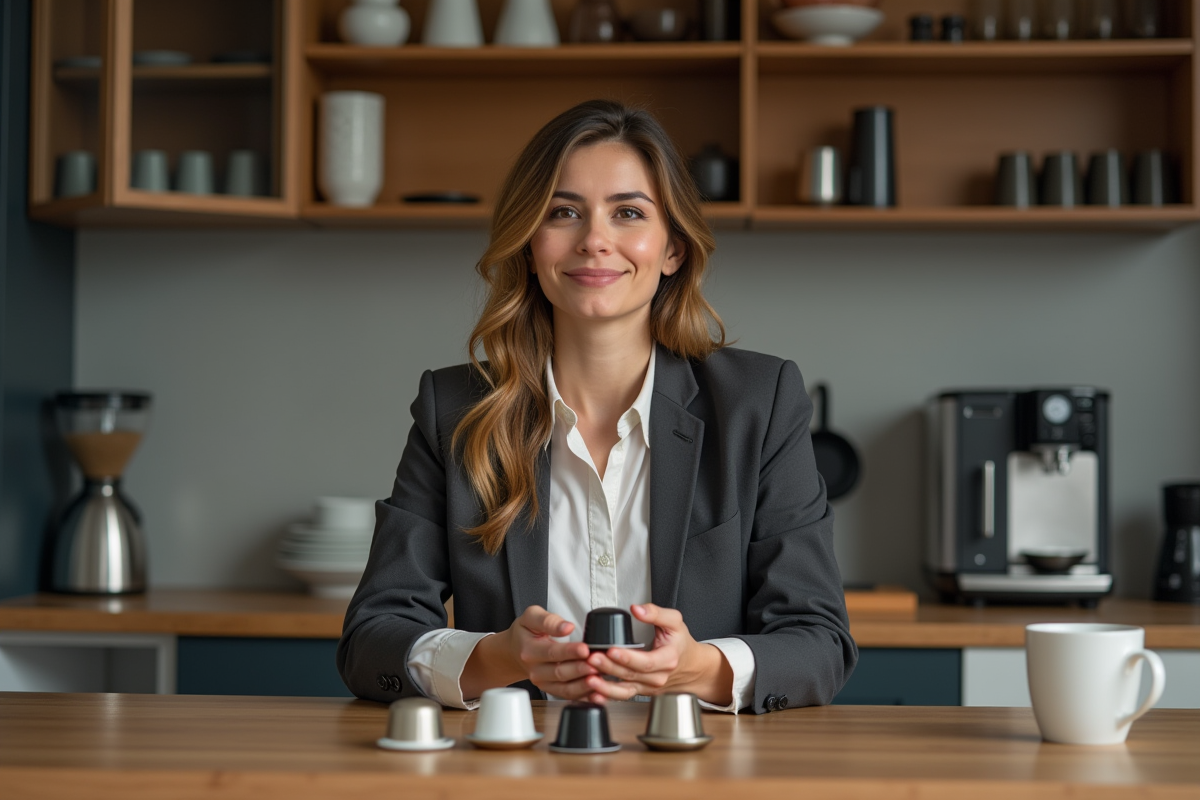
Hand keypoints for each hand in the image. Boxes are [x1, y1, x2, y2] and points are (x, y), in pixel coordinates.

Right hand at [462, 605, 598, 700]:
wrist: (513, 651)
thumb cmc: (524, 633)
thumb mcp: (530, 617)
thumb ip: (548, 620)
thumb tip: (566, 626)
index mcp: (530, 651)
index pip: (551, 652)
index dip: (569, 652)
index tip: (585, 649)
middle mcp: (535, 670)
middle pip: (560, 673)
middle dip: (581, 669)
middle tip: (597, 664)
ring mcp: (543, 683)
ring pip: (566, 689)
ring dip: (584, 685)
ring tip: (600, 678)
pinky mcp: (552, 690)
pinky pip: (569, 696)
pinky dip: (584, 696)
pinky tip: (598, 694)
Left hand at [581, 604, 732, 705]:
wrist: (691, 666)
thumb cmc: (681, 644)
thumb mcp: (675, 622)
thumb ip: (656, 613)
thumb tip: (637, 609)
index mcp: (667, 659)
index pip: (646, 662)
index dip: (627, 657)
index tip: (611, 650)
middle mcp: (658, 677)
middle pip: (630, 675)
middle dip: (608, 668)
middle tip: (591, 658)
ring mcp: (648, 687)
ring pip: (624, 690)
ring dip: (605, 686)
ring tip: (589, 678)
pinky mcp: (640, 691)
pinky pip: (622, 696)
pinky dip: (607, 696)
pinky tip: (593, 693)